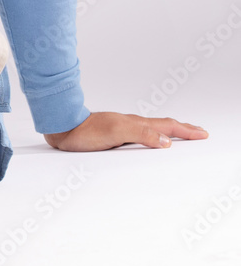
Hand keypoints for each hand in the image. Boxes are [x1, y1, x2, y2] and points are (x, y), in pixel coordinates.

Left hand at [43, 111, 208, 150]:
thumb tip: (167, 142)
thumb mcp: (116, 132)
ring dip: (168, 131)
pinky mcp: (112, 134)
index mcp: (136, 123)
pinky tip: (147, 139)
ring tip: (178, 134)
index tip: (203, 134)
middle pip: (162, 125)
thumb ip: (141, 135)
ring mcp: (121, 127)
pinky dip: (151, 136)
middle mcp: (131, 123)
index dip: (185, 131)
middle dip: (182, 129)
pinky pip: (138, 133)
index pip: (166, 126)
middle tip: (198, 132)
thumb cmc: (86, 131)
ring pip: (151, 128)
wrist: (63, 127)